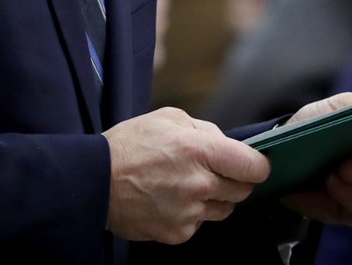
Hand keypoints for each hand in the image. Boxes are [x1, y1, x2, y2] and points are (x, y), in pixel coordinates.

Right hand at [104, 107, 271, 244]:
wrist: (94, 181)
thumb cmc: (129, 145)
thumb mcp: (167, 118)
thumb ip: (204, 129)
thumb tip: (227, 144)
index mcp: (199, 150)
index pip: (254, 166)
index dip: (257, 164)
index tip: (253, 164)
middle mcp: (199, 184)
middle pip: (242, 191)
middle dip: (233, 180)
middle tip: (211, 172)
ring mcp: (189, 212)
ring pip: (223, 210)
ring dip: (213, 198)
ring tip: (184, 185)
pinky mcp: (178, 233)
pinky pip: (199, 224)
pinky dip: (190, 214)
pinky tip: (169, 201)